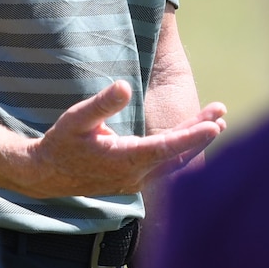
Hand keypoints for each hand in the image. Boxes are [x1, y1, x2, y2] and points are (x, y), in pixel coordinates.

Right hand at [12, 82, 224, 199]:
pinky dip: (182, 151)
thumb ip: (102, 104)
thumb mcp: (76, 119)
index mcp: (124, 159)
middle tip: (221, 112)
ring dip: (195, 143)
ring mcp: (137, 181)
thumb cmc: (61, 143)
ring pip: (174, 164)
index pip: (167, 147)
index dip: (192, 136)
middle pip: (178, 156)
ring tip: (217, 123)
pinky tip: (194, 137)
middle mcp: (135, 175)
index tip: (214, 125)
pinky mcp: (135, 181)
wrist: (47, 174)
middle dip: (201, 134)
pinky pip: (166, 167)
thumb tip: (125, 86)